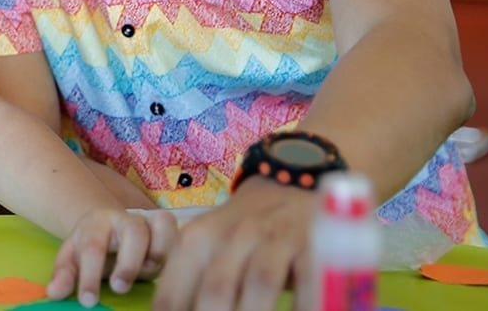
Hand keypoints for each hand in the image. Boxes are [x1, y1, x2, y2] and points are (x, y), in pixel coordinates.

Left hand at [47, 207, 176, 306]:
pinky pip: (179, 233)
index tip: (88, 301)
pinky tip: (167, 271)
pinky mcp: (169, 229)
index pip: (93, 247)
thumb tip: (54, 293)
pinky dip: (175, 250)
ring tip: (148, 275)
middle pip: (133, 232)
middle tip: (119, 288)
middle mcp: (126, 217)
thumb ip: (65, 274)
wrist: (111, 227)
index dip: (89, 275)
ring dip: (159, 254)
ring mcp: (150, 221)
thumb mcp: (73, 258)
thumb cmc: (92, 246)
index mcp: (97, 222)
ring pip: (163, 226)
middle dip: (129, 263)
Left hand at [152, 179, 316, 310]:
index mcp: (196, 241)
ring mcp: (274, 237)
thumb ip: (189, 285)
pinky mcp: (312, 243)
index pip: (174, 292)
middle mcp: (233, 236)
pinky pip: (308, 282)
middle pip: (217, 290)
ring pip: (260, 283)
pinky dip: (303, 305)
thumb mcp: (207, 248)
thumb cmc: (241, 234)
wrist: (288, 189)